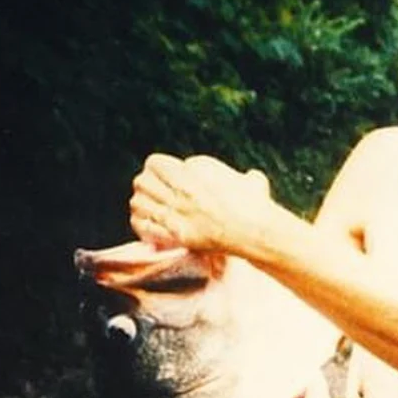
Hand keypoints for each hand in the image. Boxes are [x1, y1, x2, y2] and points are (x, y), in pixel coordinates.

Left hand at [129, 153, 272, 251]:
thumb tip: (252, 179)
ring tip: (150, 211)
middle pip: (144, 180)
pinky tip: (149, 227)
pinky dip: (142, 225)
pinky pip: (144, 225)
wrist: (256, 230)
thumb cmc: (258, 207)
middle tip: (153, 196)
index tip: (166, 182)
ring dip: (142, 206)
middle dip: (145, 187)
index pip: (157, 164)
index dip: (159, 172)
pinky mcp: (176, 233)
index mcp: (194, 168)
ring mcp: (177, 210)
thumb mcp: (254, 184)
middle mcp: (182, 186)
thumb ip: (249, 179)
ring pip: (138, 201)